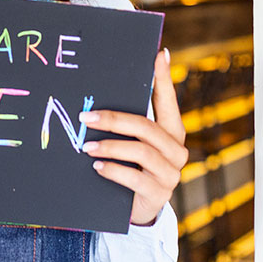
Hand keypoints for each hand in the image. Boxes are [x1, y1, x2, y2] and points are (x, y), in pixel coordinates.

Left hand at [80, 50, 188, 226]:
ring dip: (109, 146)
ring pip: (141, 151)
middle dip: (113, 120)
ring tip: (86, 147)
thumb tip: (117, 84)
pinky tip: (97, 167)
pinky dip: (113, 170)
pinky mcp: (159, 194)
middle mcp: (176, 149)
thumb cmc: (133, 164)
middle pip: (146, 127)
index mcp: (172, 130)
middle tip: (86, 119)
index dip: (163, 77)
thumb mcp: (134, 140)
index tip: (156, 54)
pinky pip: (135, 178)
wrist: (137, 206)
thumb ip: (131, 117)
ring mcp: (170, 173)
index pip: (168, 99)